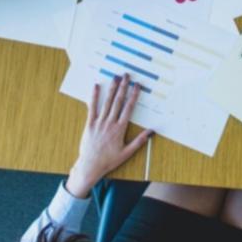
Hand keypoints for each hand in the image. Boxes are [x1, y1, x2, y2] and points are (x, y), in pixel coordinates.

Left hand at [64, 73, 151, 197]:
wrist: (90, 165)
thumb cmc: (109, 160)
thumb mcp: (127, 153)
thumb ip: (139, 141)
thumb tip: (151, 131)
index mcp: (120, 129)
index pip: (129, 108)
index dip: (134, 95)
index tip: (137, 86)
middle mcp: (110, 123)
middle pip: (118, 101)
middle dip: (123, 87)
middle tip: (127, 76)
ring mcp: (99, 122)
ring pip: (107, 102)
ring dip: (112, 89)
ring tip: (115, 78)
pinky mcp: (89, 124)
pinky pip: (92, 108)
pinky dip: (94, 97)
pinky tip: (96, 87)